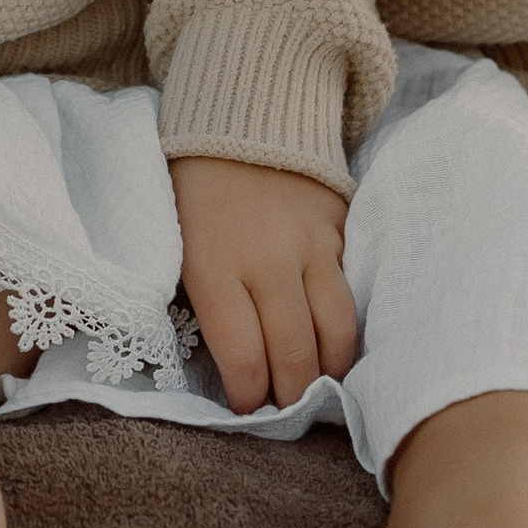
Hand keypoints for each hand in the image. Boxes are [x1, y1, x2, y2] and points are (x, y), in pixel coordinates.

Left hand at [171, 157, 358, 413]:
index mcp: (214, 266)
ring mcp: (311, 247)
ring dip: (328, 371)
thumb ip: (203, 297)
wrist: (242, 114)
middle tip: (287, 413)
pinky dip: (345, 328)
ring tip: (318, 390)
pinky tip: (338, 348)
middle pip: (293, 354)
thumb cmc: (194, 188)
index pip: (243, 355)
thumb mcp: (176, 242)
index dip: (249, 395)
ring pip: (335, 331)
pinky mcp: (340, 232)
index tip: (246, 410)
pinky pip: (350, 294)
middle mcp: (268, 262)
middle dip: (291, 395)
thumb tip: (230, 362)